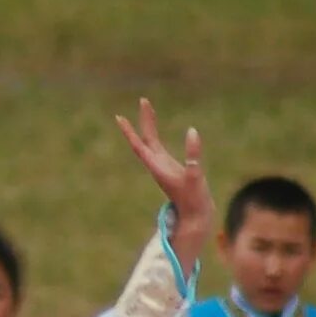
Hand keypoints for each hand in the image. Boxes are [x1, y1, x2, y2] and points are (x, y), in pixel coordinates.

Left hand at [114, 98, 213, 272]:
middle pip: (145, 139)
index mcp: (158, 168)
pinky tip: (155, 129)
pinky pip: (158, 146)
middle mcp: (157, 165)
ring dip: (149, 125)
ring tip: (147, 107)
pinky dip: (155, 134)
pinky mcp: (169, 168)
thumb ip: (193, 156)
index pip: (140, 145)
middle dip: (143, 120)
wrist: (194, 216)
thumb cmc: (193, 200)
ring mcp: (162, 166)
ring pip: (151, 141)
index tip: (120, 117)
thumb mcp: (195, 176)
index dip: (130, 131)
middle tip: (143, 100)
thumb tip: (193, 131)